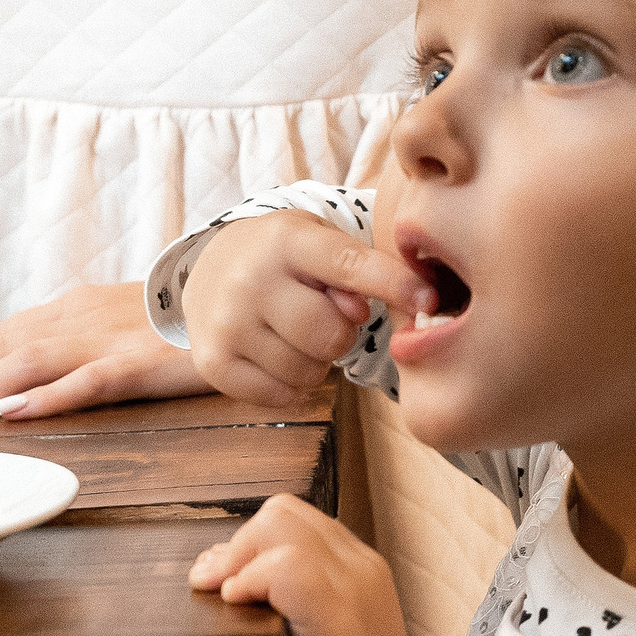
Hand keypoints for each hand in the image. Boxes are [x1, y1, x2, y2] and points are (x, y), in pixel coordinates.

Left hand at [0, 282, 211, 419]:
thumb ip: (78, 345)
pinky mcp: (140, 362)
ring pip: (29, 362)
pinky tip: (13, 409)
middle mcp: (79, 319)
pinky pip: (86, 380)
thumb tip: (30, 374)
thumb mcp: (119, 325)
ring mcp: (108, 339)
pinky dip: (47, 395)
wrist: (241, 288)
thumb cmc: (182, 316)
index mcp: (72, 312)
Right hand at [182, 211, 434, 406]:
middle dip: (340, 334)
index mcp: (285, 241)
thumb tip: (358, 312)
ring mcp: (227, 323)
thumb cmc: (283, 260)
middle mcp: (250, 279)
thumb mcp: (318, 243)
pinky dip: (289, 383)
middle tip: (322, 317)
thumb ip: (353, 269)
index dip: (394, 284)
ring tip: (293, 333)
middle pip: (331, 335)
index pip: (350, 266)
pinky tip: (275, 353)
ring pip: (308, 371)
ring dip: (314, 361)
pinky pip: (281, 395)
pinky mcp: (214, 362)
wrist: (208, 270)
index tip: (428, 301)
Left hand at [190, 494, 430, 635]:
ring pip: (282, 524)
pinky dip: (251, 579)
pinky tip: (237, 607)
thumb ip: (290, 609)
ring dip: (238, 557)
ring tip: (224, 599)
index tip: (221, 585)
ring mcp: (357, 590)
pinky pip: (287, 566)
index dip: (249, 544)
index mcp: (363, 576)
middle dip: (237, 544)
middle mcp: (365, 571)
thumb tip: (228, 582)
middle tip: (212, 589)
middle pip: (283, 512)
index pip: (298, 522)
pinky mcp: (340, 618)